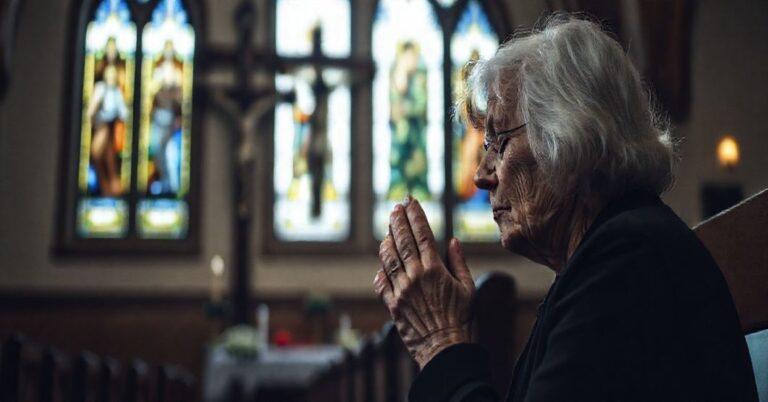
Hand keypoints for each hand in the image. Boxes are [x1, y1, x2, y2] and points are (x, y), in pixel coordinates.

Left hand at [374, 197, 475, 368]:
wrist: (446, 351)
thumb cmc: (463, 321)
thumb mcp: (469, 289)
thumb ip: (458, 263)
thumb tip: (453, 240)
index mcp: (435, 269)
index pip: (422, 234)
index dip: (415, 215)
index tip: (411, 201)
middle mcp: (415, 276)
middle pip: (402, 241)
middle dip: (398, 221)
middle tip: (395, 208)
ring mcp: (401, 291)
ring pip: (388, 259)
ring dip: (387, 242)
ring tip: (387, 232)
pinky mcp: (393, 307)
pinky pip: (381, 285)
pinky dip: (380, 273)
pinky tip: (381, 266)